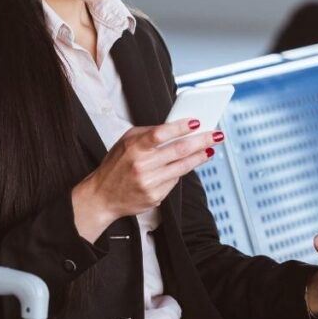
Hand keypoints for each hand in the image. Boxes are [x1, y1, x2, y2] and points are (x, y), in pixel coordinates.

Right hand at [71, 119, 222, 241]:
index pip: (160, 134)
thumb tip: (176, 127)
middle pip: (179, 150)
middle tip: (215, 134)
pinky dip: (182, 171)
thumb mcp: (125, 142)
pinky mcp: (155, 197)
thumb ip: (148, 134)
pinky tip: (188, 165)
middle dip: (201, 141)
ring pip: (182, 166)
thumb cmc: (115, 166)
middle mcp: (141, 165)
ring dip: (200, 156)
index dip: (180, 127)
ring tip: (209, 149)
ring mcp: (150, 182)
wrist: (101, 196)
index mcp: (133, 147)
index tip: (196, 121)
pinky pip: (175, 181)